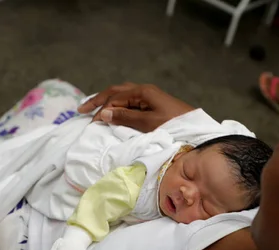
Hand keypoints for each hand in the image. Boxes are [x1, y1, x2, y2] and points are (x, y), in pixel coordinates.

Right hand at [77, 83, 194, 131]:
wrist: (197, 130)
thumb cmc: (174, 126)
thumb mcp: (148, 124)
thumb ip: (126, 118)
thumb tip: (103, 114)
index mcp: (143, 92)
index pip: (115, 98)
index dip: (101, 109)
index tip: (91, 123)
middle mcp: (144, 91)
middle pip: (116, 91)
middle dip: (98, 99)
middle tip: (81, 109)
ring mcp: (149, 96)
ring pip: (122, 94)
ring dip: (107, 100)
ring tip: (93, 108)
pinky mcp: (153, 104)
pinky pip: (129, 100)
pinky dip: (117, 105)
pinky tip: (113, 110)